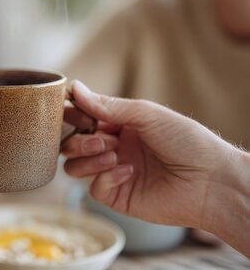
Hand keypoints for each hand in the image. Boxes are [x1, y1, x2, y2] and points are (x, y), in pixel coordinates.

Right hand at [62, 81, 248, 254]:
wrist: (212, 181)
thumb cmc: (188, 142)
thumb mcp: (147, 114)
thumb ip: (108, 105)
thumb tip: (75, 88)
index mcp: (120, 125)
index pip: (82, 118)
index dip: (73, 115)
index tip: (73, 111)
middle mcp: (113, 148)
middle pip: (71, 144)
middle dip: (78, 140)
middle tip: (101, 139)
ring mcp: (113, 173)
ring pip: (74, 166)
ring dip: (86, 157)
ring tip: (111, 154)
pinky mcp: (118, 196)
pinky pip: (94, 188)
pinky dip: (106, 178)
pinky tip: (129, 172)